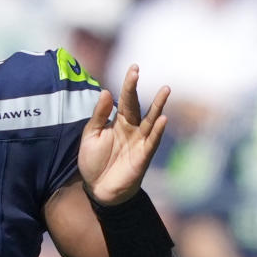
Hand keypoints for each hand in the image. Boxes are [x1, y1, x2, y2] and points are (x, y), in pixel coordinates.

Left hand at [79, 65, 168, 204]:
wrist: (98, 188)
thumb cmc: (93, 161)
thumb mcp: (91, 135)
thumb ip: (99, 115)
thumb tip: (107, 91)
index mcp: (117, 122)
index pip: (124, 99)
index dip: (128, 84)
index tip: (134, 68)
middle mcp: (131, 128)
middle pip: (136, 105)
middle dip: (136, 89)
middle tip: (137, 71)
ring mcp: (139, 141)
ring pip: (150, 120)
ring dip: (158, 105)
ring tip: (165, 90)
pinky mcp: (143, 155)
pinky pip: (152, 141)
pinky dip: (157, 131)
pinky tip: (163, 119)